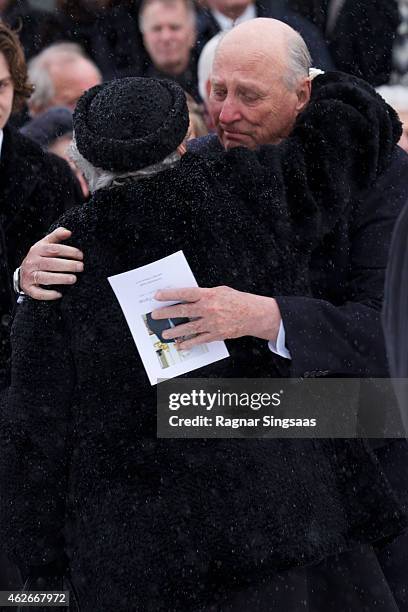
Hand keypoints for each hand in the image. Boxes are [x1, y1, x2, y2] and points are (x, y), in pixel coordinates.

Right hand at [20, 227, 83, 299]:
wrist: (23, 272)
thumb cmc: (39, 257)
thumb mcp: (45, 244)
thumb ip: (56, 236)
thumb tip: (68, 232)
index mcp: (37, 250)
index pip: (54, 249)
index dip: (68, 251)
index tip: (81, 255)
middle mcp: (32, 262)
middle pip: (50, 263)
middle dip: (67, 265)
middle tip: (81, 267)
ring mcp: (29, 276)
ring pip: (44, 277)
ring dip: (60, 279)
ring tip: (73, 279)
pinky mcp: (29, 288)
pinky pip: (38, 293)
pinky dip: (48, 294)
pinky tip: (59, 294)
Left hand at [151, 286, 281, 348]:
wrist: (254, 315)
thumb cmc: (237, 300)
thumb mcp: (220, 291)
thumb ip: (204, 294)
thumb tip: (186, 298)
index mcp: (209, 295)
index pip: (185, 293)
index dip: (170, 294)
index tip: (157, 296)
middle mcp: (208, 309)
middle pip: (182, 311)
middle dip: (166, 313)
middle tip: (155, 316)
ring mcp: (212, 323)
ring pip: (188, 328)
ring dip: (174, 332)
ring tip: (164, 334)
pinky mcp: (216, 334)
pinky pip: (199, 340)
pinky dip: (189, 343)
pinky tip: (181, 345)